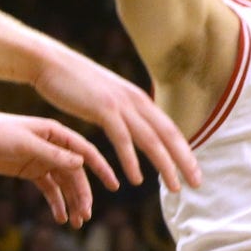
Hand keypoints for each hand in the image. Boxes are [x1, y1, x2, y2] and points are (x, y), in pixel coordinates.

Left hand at [0, 109, 113, 226]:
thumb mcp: (26, 143)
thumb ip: (53, 153)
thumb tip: (81, 163)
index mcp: (58, 134)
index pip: (86, 152)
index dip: (102, 168)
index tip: (114, 185)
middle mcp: (55, 146)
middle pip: (76, 173)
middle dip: (83, 194)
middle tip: (86, 215)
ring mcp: (43, 159)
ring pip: (64, 183)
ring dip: (72, 201)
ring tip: (76, 221)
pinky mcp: (31, 170)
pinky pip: (49, 189)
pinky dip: (56, 202)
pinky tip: (60, 217)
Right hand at [33, 48, 200, 191]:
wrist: (54, 64)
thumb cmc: (77, 84)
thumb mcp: (108, 99)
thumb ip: (123, 111)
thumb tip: (133, 124)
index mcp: (140, 100)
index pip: (170, 129)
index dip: (184, 151)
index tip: (193, 171)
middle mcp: (138, 101)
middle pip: (169, 135)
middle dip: (185, 161)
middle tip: (196, 183)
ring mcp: (122, 104)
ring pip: (152, 139)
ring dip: (165, 165)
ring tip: (174, 187)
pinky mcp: (104, 108)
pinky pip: (123, 139)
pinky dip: (131, 160)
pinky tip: (137, 179)